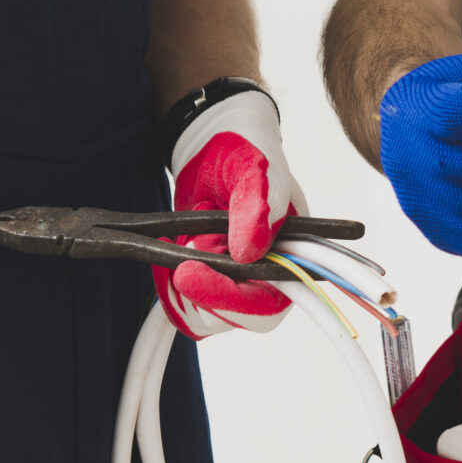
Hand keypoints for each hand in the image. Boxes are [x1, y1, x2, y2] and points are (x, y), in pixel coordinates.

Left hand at [153, 90, 301, 337]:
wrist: (213, 145)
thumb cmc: (246, 150)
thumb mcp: (254, 167)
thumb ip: (259, 203)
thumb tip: (252, 247)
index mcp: (295, 253)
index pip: (270, 303)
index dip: (231, 300)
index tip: (190, 275)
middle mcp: (267, 274)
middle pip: (233, 317)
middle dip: (200, 290)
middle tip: (180, 253)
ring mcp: (235, 281)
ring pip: (203, 316)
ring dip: (180, 285)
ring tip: (181, 240)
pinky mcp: (207, 282)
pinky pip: (182, 307)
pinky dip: (167, 286)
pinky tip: (168, 250)